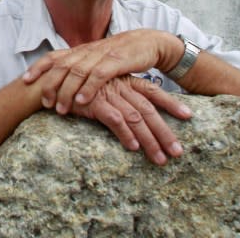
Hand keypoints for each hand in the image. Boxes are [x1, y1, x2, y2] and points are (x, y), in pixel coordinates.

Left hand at [23, 29, 177, 114]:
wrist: (148, 42)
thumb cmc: (120, 55)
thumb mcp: (97, 59)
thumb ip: (80, 67)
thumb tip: (58, 80)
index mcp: (80, 50)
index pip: (54, 56)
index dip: (38, 67)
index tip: (24, 81)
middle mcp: (87, 51)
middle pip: (61, 66)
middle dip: (50, 84)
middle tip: (43, 103)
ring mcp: (101, 55)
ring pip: (77, 72)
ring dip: (66, 91)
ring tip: (60, 109)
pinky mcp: (117, 61)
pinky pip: (99, 75)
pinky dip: (88, 88)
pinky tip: (82, 101)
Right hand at [71, 75, 190, 164]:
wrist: (51, 80)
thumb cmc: (77, 86)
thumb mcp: (103, 86)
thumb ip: (120, 94)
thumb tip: (134, 111)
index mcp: (125, 80)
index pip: (153, 92)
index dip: (171, 103)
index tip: (189, 116)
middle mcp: (120, 86)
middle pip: (149, 111)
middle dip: (165, 132)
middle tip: (177, 152)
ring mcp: (109, 94)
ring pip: (137, 118)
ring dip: (150, 140)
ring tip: (160, 158)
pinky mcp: (95, 103)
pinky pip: (116, 120)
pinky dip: (126, 134)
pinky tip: (134, 148)